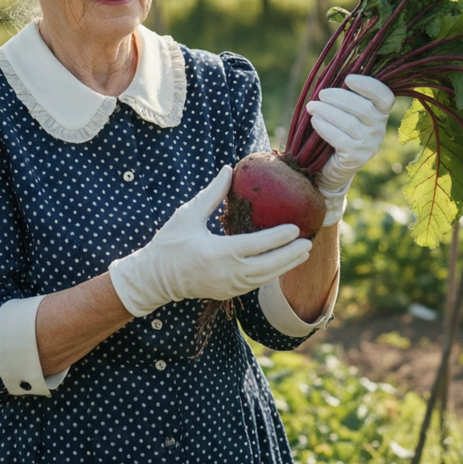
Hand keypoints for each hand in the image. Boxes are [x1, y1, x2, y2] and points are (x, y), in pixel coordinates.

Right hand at [108, 166, 312, 316]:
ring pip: (265, 278)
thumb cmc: (169, 243)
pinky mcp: (227, 293)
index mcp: (218, 253)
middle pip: (268, 266)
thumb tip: (228, 170)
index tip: (295, 228)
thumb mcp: (188, 215)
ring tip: (302, 254)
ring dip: (285, 266)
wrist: (154, 278)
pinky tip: (282, 265)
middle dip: (290, 255)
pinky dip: (271, 274)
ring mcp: (228, 286)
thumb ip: (212, 194)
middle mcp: (227, 273)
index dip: (278, 237)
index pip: (257, 245)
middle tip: (308, 242)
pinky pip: (256, 284)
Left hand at [306, 74, 394, 224]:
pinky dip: (325, 127)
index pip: (384, 96)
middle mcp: (379, 129)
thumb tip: (331, 68)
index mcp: (380, 113)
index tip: (348, 78)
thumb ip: (344, 93)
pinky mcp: (356, 158)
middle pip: (363, 107)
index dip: (369, 85)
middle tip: (321, 94)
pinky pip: (340, 139)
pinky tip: (315, 121)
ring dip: (327, 111)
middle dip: (339, 97)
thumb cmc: (336, 130)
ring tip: (312, 106)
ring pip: (350, 122)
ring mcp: (369, 145)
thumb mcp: (343, 111)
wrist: (332, 166)